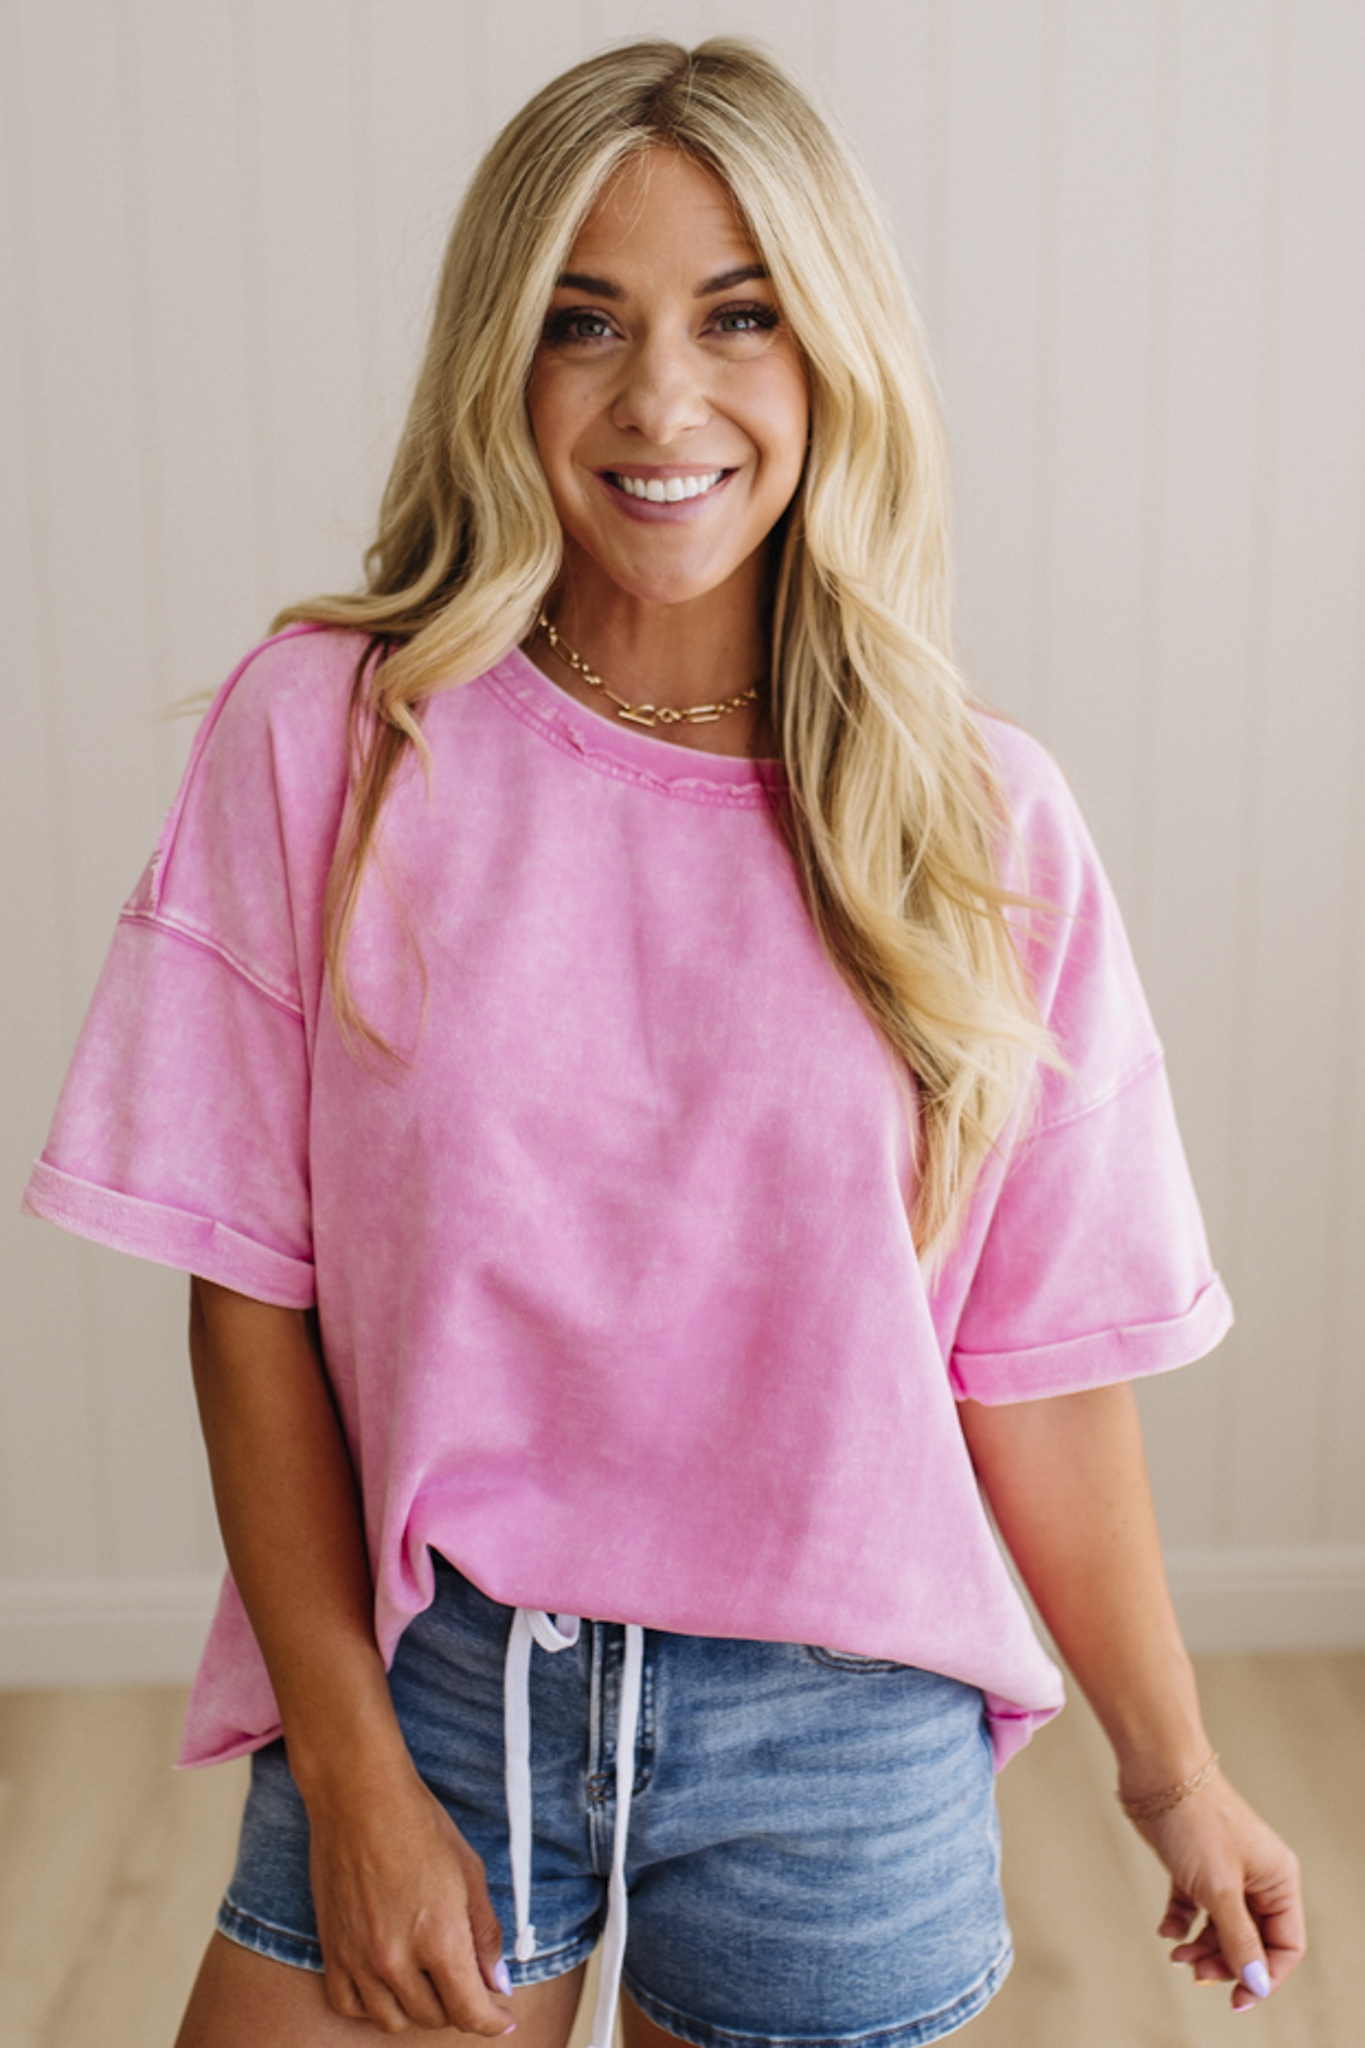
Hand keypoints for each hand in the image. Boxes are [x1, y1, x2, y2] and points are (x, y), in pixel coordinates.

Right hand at [304, 1756, 514, 2033]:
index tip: (502, 2019)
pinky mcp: (331, 1952)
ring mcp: (359, 1959)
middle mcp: (397, 1959)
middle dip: (459, 2006)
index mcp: (440, 1938)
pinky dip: (373, 2005)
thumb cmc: (420, 1825)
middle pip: (435, 2017)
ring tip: (431, 1981)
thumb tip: (497, 1982)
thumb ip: (486, 1934)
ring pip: (393, 2020)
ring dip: (419, 2009)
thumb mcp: (470, 1873)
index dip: (492, 2022)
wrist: (359, 1797)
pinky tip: (389, 1983)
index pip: (470, 2011)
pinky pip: (350, 2006)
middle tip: (468, 1983)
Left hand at [1132, 1772, 1304, 2012]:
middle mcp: (1257, 1877)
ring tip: (1177, 1952)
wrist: (1157, 1771)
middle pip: (1251, 1939)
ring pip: (1221, 1926)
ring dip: (1201, 1946)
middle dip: (1225, 1961)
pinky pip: (1194, 1907)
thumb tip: (1257, 1983)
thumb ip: (1239, 1940)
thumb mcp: (1219, 1890)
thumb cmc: (1195, 1823)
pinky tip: (1166, 1929)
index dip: (1265, 1977)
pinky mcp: (1194, 1864)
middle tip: (1196, 1972)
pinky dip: (1182, 1922)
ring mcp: (1225, 1870)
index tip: (1236, 2000)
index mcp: (1278, 1880)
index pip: (1285, 1945)